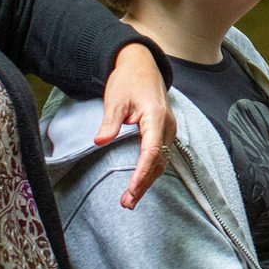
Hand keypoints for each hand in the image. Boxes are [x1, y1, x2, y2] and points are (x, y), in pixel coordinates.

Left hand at [95, 42, 170, 208]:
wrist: (141, 64)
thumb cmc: (128, 79)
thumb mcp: (115, 98)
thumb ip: (109, 122)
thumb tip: (100, 142)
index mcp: (156, 117)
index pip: (151, 152)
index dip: (142, 173)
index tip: (132, 190)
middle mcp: (167, 125)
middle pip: (158, 161)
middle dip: (144, 184)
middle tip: (127, 203)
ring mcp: (168, 128)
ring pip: (161, 161)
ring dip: (148, 181)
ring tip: (131, 199)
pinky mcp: (164, 131)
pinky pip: (160, 155)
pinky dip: (151, 171)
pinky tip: (140, 183)